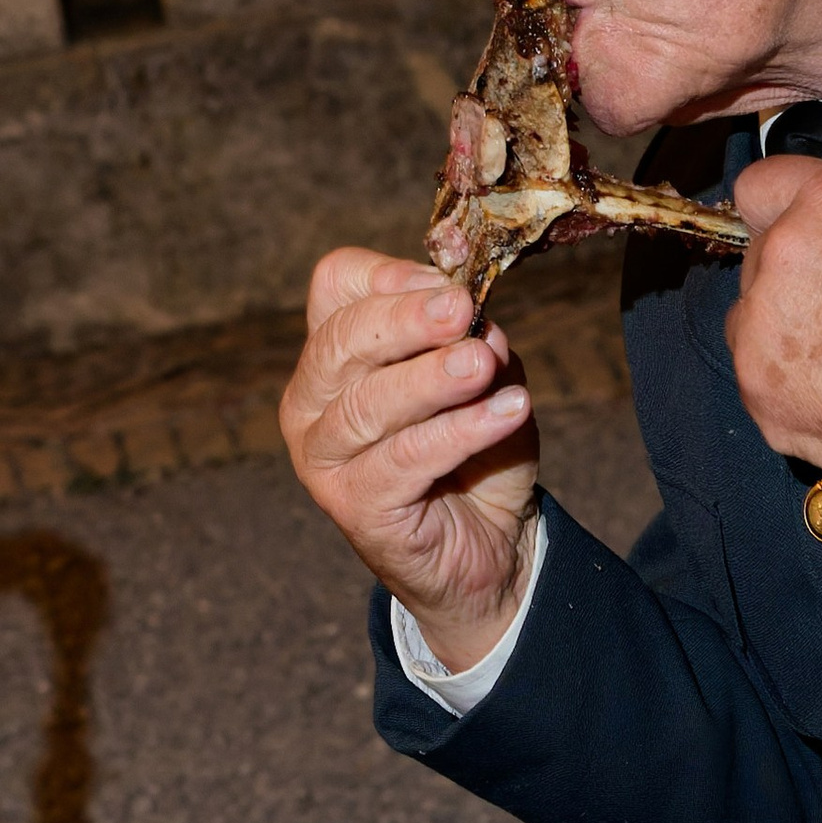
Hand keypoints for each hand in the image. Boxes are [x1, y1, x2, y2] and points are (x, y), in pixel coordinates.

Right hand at [281, 247, 540, 669]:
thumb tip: (475, 320)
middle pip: (343, 339)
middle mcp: (314, 399)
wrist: (491, 546)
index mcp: (337, 352)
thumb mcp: (487, 380)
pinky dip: (460, 432)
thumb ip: (477, 342)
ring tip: (485, 364)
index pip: (337, 286)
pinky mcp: (352, 504)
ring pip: (371, 402)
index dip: (391, 276)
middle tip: (462, 310)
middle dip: (407, 320)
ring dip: (434, 379)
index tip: (452, 286)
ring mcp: (323, 455)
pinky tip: (507, 413)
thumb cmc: (477, 452)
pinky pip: (405, 458)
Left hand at [727, 159, 821, 488]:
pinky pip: (758, 378)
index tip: (794, 229)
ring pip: (749, 321)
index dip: (779, 209)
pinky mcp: (755, 389)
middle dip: (791, 280)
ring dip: (781, 334)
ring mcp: (758, 326)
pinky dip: (787, 388)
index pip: (762, 185)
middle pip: (759, 257)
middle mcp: (781, 254)